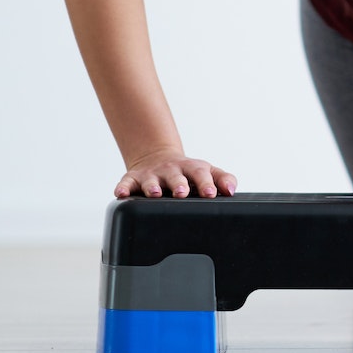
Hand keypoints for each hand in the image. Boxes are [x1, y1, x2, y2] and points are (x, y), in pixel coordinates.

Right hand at [116, 149, 235, 198]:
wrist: (158, 158)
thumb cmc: (187, 172)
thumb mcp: (207, 172)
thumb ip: (223, 179)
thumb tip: (232, 190)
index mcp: (191, 169)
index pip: (201, 174)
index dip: (206, 183)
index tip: (211, 193)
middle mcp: (171, 171)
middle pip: (175, 176)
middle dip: (178, 184)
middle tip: (182, 193)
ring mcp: (151, 175)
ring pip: (150, 180)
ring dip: (151, 186)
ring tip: (154, 194)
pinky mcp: (133, 179)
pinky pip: (126, 183)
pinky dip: (123, 188)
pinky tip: (121, 193)